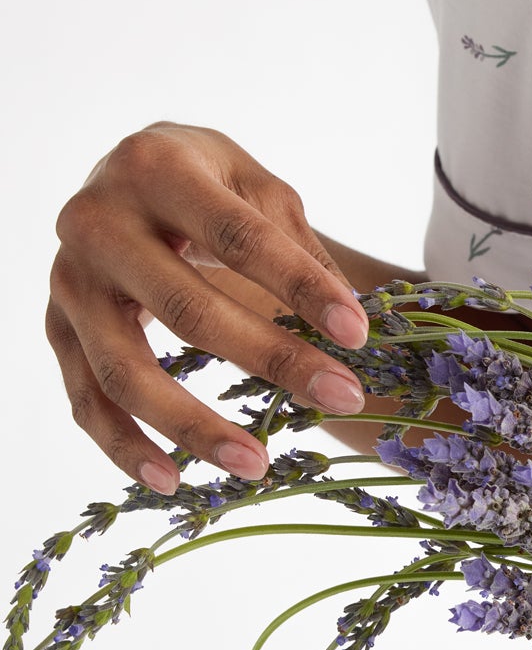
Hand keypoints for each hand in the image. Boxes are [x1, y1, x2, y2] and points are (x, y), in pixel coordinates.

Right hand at [47, 121, 369, 495]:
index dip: (301, 287)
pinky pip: (86, 398)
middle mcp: (98, 222)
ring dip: (192, 425)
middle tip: (343, 398)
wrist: (123, 172)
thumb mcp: (255, 186)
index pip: (239, 238)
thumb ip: (297, 247)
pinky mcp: (56, 326)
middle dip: (272, 359)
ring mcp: (69, 280)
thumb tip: (349, 325)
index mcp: (156, 169)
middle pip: (187, 309)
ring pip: (126, 369)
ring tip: (255, 464)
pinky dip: (124, 445)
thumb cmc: (205, 180)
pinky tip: (171, 480)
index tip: (358, 333)